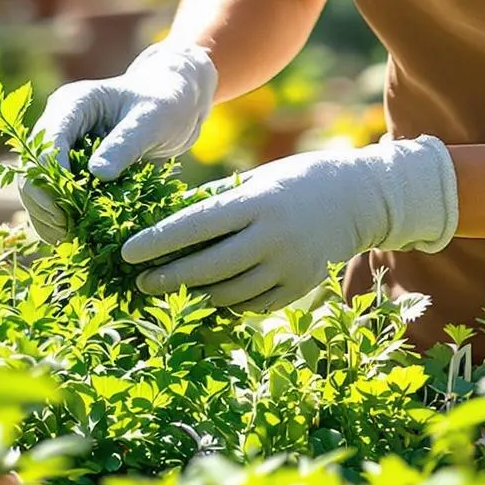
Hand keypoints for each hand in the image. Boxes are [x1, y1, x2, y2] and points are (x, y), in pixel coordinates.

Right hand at [20, 42, 217, 241]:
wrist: (173, 104)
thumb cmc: (166, 103)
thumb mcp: (152, 119)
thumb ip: (125, 143)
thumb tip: (96, 175)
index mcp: (72, 105)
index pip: (45, 145)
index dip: (50, 181)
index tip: (67, 213)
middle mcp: (58, 126)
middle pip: (32, 169)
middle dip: (44, 204)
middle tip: (67, 234)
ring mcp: (62, 148)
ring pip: (36, 188)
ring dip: (48, 217)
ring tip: (70, 241)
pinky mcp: (72, 169)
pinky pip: (54, 198)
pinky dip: (61, 220)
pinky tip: (76, 238)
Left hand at [119, 136, 456, 312]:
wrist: (357, 199)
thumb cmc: (293, 182)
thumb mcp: (254, 180)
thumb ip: (213, 201)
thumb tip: (163, 220)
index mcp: (257, 202)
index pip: (196, 225)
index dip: (157, 241)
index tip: (126, 251)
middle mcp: (273, 236)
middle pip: (208, 267)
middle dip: (168, 277)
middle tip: (140, 281)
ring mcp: (289, 266)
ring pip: (228, 292)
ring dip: (194, 294)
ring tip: (169, 289)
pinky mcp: (300, 287)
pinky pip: (252, 305)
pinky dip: (226, 302)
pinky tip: (207, 296)